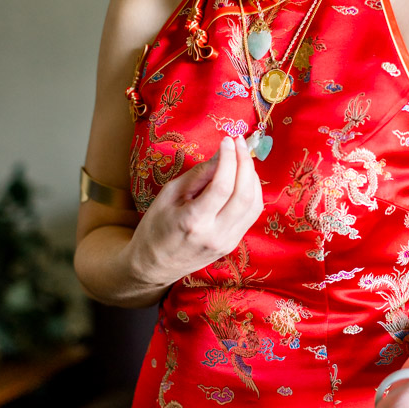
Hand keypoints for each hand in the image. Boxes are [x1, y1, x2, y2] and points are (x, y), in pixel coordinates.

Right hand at [127, 135, 262, 290]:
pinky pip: (251, 214)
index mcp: (193, 222)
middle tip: (239, 143)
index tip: (227, 141)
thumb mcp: (168, 196)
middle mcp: (215, 234)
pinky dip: (252, 192)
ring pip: (254, 204)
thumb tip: (221, 154)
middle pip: (244, 194)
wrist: (154, 266)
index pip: (222, 186)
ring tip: (243, 157)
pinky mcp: (233, 244)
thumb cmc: (155, 228)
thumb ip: (197, 176)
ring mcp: (227, 242)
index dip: (229, 159)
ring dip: (252, 176)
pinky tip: (244, 177)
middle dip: (245, 163)